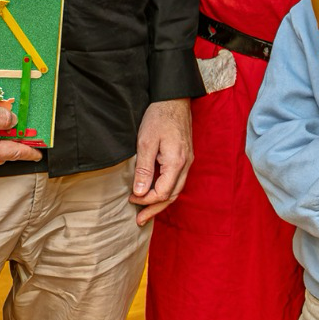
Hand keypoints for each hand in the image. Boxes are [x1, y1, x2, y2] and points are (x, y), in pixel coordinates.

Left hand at [130, 99, 192, 224]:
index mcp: (176, 163)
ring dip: (161, 201)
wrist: (174, 99)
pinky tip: (155, 191)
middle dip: (155, 209)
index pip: (162, 193)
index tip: (131, 198)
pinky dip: (166, 190)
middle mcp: (185, 164)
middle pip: (172, 195)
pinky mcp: (185, 156)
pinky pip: (177, 180)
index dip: (146, 200)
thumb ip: (144, 169)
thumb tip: (140, 193)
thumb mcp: (146, 143)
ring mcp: (187, 161)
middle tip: (139, 220)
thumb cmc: (159, 118)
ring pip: (176, 189)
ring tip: (146, 211)